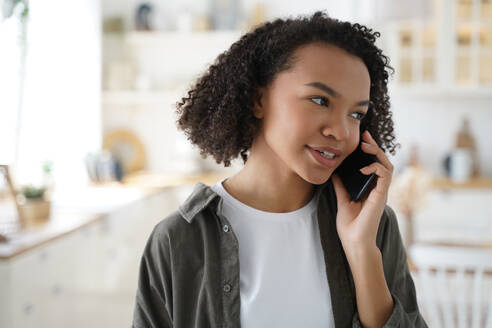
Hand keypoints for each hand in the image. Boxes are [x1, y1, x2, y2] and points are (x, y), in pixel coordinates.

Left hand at [331, 130, 393, 248]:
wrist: (354, 242)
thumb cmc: (350, 226)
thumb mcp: (342, 200)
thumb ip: (341, 186)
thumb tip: (334, 173)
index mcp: (370, 188)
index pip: (373, 164)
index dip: (369, 150)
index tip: (360, 139)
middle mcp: (378, 188)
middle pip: (382, 161)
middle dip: (374, 146)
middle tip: (364, 135)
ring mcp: (381, 191)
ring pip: (387, 165)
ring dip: (377, 153)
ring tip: (365, 145)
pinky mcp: (381, 196)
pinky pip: (385, 175)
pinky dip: (375, 167)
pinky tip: (363, 168)